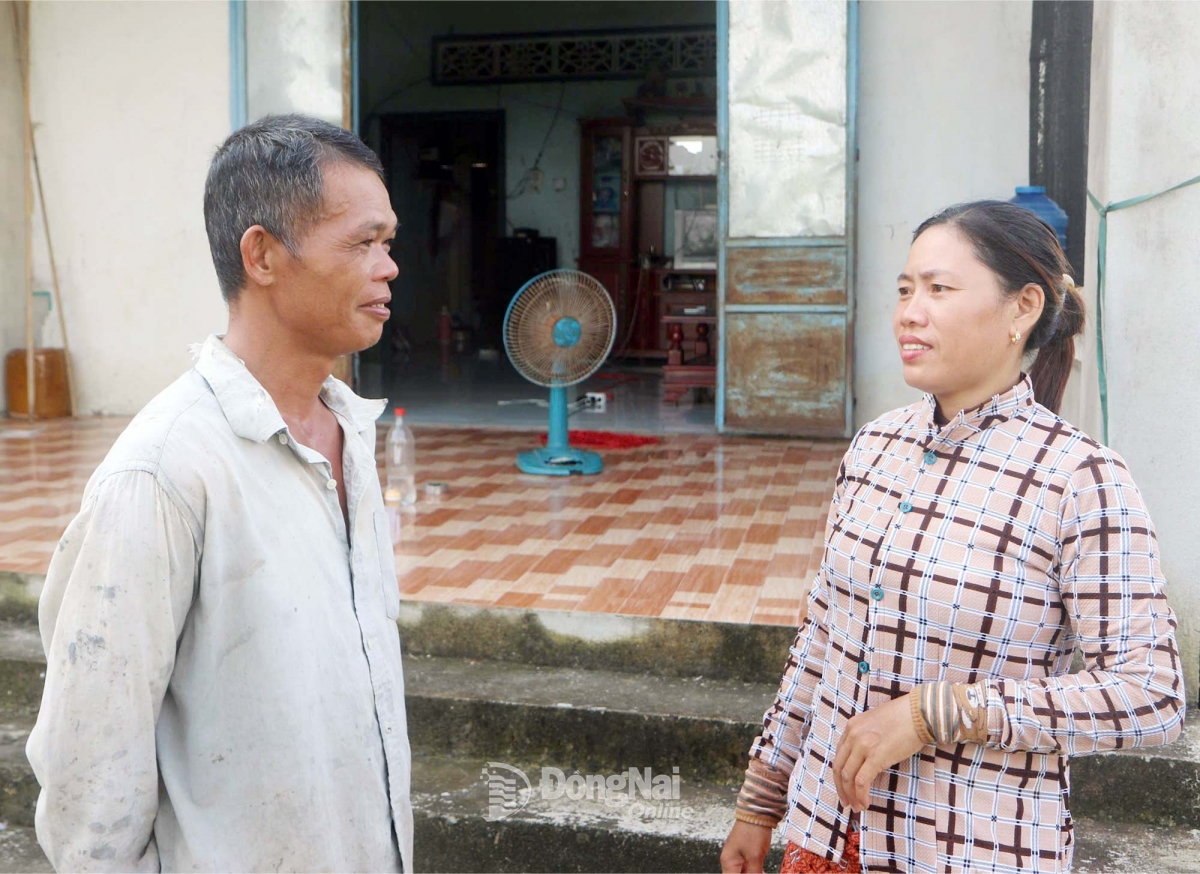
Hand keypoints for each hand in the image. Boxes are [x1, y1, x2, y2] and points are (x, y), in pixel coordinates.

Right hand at [720, 820, 772, 872]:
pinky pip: (748, 868)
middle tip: (761, 873)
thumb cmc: (752, 831)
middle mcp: (730, 860)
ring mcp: (737, 856)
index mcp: (728, 862)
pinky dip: (755, 871)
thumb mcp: (755, 857)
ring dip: (752, 873)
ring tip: (763, 872)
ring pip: (744, 872)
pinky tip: (762, 871)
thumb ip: (754, 873)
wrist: (758, 815)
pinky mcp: (744, 853)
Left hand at [831, 692, 925, 811]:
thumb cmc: (904, 717)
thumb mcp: (876, 723)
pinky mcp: (876, 756)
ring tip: (858, 806)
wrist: (920, 712)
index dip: (840, 775)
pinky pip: (862, 781)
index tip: (844, 787)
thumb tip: (866, 757)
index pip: (839, 755)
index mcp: (852, 727)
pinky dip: (861, 795)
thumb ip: (866, 737)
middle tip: (847, 802)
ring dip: (851, 795)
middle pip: (839, 768)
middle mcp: (853, 735)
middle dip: (841, 788)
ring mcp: (863, 745)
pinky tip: (866, 803)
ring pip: (848, 777)